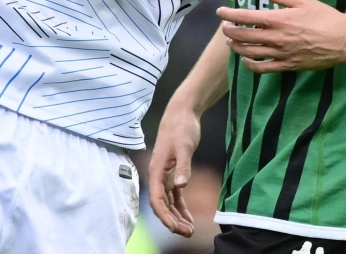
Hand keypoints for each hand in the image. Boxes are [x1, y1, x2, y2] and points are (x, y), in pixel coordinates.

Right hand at [148, 102, 201, 236]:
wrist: (182, 112)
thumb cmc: (181, 127)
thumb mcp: (185, 146)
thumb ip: (183, 166)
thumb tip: (181, 186)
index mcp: (157, 171)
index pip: (157, 200)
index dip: (165, 216)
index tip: (176, 228)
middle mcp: (158, 176)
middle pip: (162, 205)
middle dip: (172, 221)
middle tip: (187, 233)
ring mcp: (165, 176)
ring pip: (168, 203)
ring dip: (177, 216)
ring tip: (189, 230)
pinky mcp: (174, 173)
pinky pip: (175, 196)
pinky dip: (180, 207)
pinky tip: (188, 218)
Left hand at [216, 0, 345, 71]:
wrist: (343, 40)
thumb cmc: (325, 17)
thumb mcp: (302, 2)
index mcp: (278, 19)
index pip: (245, 16)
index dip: (229, 14)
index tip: (220, 11)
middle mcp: (276, 38)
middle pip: (243, 36)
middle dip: (229, 31)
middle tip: (224, 27)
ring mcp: (280, 54)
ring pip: (249, 53)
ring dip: (236, 47)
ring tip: (231, 41)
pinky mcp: (287, 66)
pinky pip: (262, 68)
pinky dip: (250, 64)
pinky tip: (246, 59)